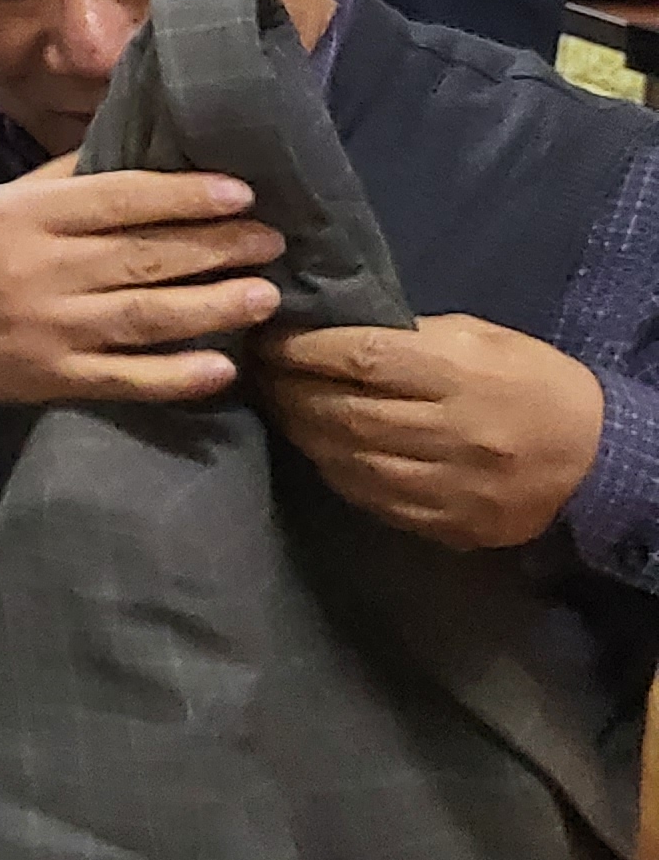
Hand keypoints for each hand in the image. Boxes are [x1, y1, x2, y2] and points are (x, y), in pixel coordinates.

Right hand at [0, 157, 282, 404]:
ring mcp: (48, 329)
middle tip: (272, 240)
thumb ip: (66, 181)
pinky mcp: (51, 378)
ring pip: (145, 316)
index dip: (184, 196)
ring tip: (266, 296)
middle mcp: (40, 270)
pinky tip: (223, 367)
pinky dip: (176, 376)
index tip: (241, 192)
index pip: (119, 200)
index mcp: (26, 216)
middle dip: (217, 247)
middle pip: (144, 257)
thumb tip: (146, 154)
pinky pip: (125, 379)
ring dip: (213, 306)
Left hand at [259, 314, 603, 550]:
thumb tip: (331, 335)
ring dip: (303, 433)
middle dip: (289, 392)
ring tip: (281, 410)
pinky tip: (321, 451)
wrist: (598, 460)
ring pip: (348, 459)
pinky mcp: (449, 523)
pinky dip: (336, 471)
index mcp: (460, 373)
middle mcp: (452, 431)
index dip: (303, 350)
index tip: (269, 340)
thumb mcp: (479, 339)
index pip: (361, 357)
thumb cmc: (531, 383)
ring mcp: (450, 484)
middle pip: (344, 412)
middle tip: (260, 376)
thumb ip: (408, 338)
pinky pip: (371, 498)